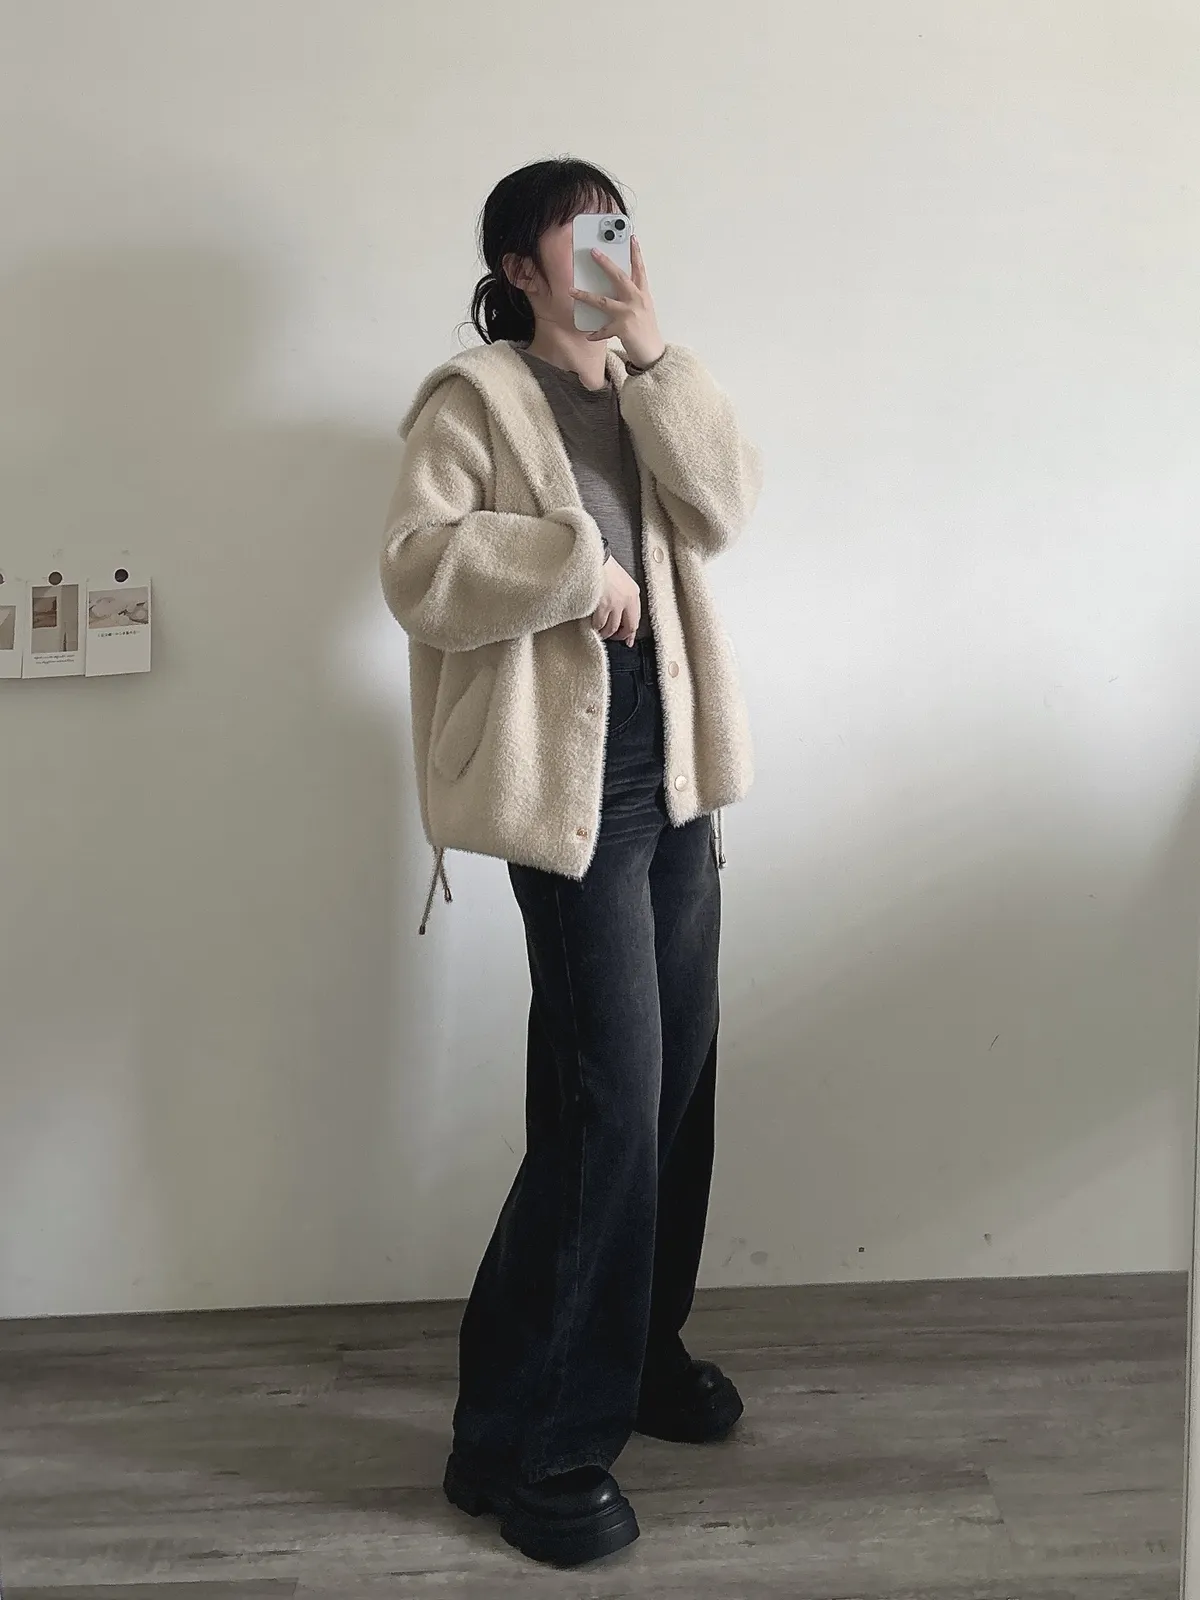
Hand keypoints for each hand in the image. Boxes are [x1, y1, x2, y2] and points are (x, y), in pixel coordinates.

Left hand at [570, 236, 665, 366]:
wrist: (653, 352)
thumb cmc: (646, 330)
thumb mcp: (643, 309)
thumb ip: (632, 296)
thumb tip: (613, 288)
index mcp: (643, 294)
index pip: (640, 269)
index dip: (636, 253)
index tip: (631, 237)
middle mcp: (637, 300)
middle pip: (619, 277)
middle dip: (605, 264)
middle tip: (593, 252)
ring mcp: (630, 313)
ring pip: (603, 301)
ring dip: (585, 295)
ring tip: (572, 291)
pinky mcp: (623, 328)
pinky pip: (603, 330)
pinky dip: (595, 333)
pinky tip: (588, 335)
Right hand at [592, 555, 640, 644]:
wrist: (591, 557)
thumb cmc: (601, 566)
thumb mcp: (620, 581)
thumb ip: (623, 598)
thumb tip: (620, 616)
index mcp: (633, 593)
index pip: (636, 619)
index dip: (631, 633)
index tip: (628, 640)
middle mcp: (627, 600)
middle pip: (628, 627)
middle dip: (619, 635)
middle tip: (612, 637)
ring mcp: (615, 603)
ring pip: (612, 628)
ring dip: (605, 632)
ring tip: (598, 630)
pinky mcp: (603, 605)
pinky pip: (599, 624)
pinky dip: (595, 627)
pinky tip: (591, 625)